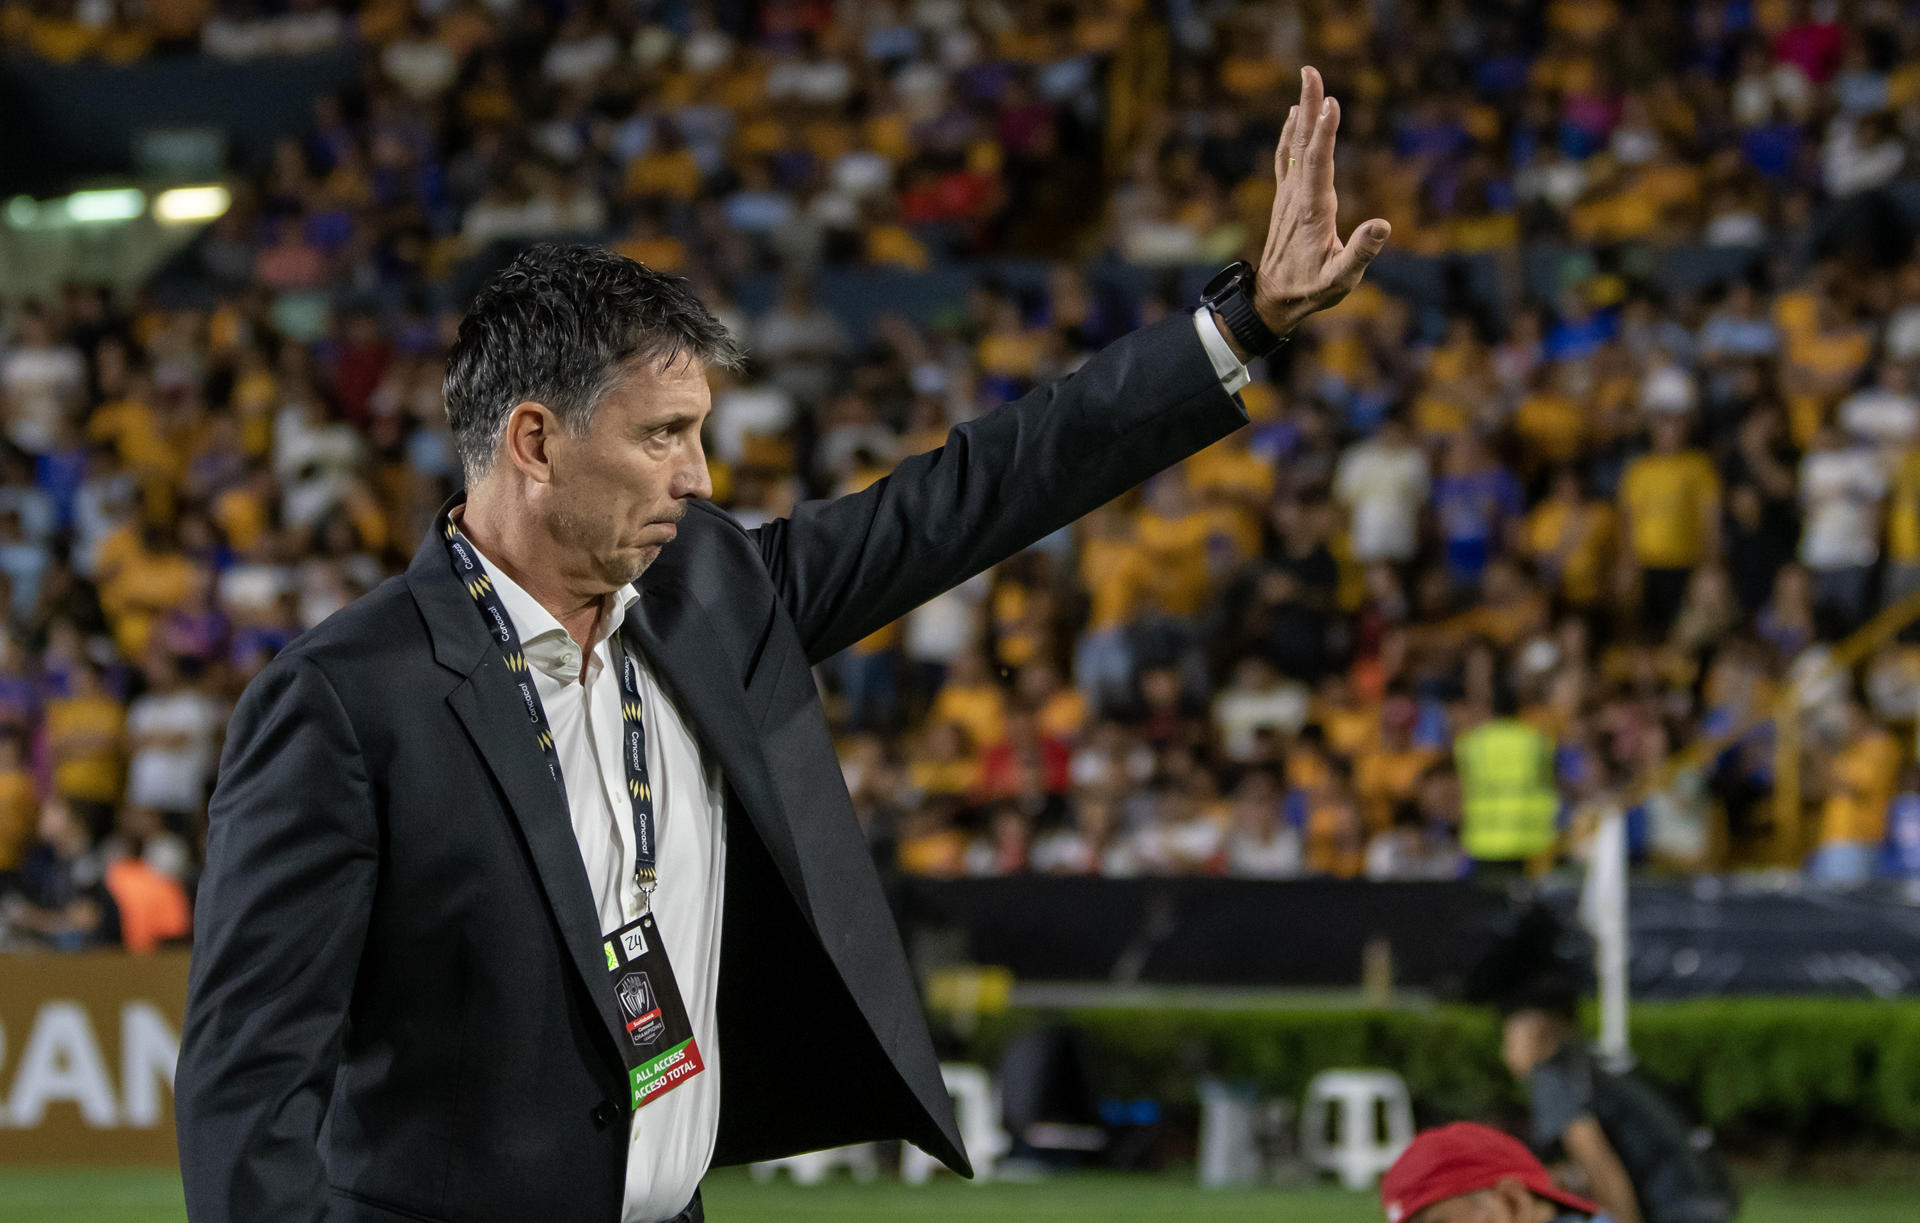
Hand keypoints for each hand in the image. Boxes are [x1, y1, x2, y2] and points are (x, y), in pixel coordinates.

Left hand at [1252, 66, 1390, 335]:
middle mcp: (1297, 197)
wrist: (1272, 300)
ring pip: (1292, 146)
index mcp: (1313, 211)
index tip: (1331, 103)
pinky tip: (1294, 116)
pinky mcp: (1285, 200)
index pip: (1319, 163)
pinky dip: (1290, 134)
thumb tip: (1383, 225)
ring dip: (1301, 112)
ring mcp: (1288, 196)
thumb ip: (1360, 252)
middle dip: (1309, 106)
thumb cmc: (1311, 291)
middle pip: (1302, 144)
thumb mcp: (1340, 279)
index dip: (1324, 133)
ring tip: (1307, 81)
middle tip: (1311, 71)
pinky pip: (1286, 157)